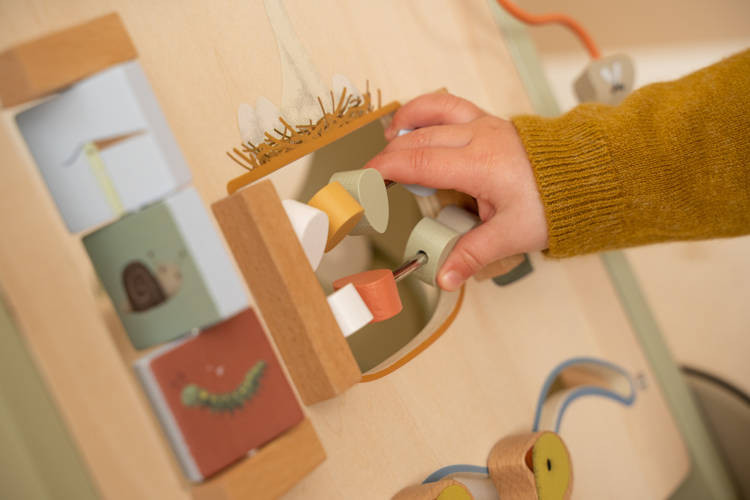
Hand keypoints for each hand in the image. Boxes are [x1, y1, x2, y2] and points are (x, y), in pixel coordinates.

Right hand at [365, 91, 547, 290]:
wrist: (587, 175)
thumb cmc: (553, 201)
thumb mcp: (512, 235)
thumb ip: (472, 254)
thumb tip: (444, 278)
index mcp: (480, 164)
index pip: (420, 162)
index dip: (387, 170)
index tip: (365, 180)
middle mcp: (478, 137)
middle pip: (420, 139)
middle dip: (388, 156)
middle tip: (369, 176)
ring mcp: (484, 124)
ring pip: (433, 113)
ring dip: (406, 125)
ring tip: (388, 141)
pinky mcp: (489, 121)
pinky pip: (450, 106)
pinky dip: (426, 111)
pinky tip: (415, 123)